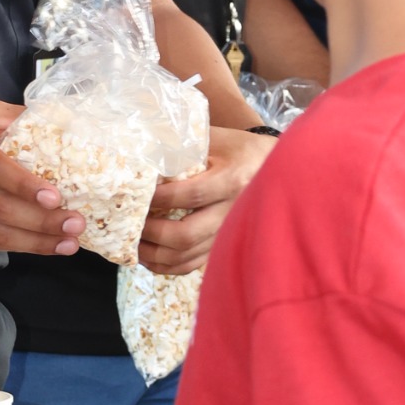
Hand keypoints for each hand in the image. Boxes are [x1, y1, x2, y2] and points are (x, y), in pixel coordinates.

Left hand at [138, 127, 273, 274]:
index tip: (137, 196)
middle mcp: (232, 212)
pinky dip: (167, 265)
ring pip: (187, 256)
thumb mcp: (215, 139)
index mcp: (232, 181)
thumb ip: (183, 147)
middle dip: (152, 233)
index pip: (190, 196)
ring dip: (154, 254)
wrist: (274, 167)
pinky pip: (193, 264)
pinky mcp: (224, 245)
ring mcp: (229, 233)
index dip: (159, 199)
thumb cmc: (238, 148)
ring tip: (132, 243)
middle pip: (187, 235)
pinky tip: (149, 256)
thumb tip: (141, 156)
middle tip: (130, 224)